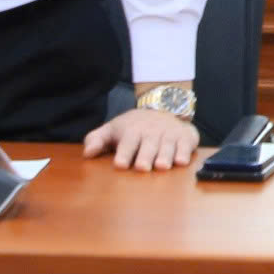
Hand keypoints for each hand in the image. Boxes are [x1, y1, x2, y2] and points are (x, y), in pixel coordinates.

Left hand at [82, 107, 198, 170]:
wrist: (163, 106)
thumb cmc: (132, 127)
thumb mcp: (112, 130)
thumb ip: (96, 140)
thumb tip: (87, 153)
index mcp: (132, 130)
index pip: (127, 141)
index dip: (124, 153)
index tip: (120, 164)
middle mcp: (151, 131)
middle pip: (148, 144)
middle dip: (145, 155)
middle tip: (142, 167)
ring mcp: (169, 133)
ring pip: (167, 145)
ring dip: (165, 155)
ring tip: (162, 166)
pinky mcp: (185, 136)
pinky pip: (186, 144)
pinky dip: (184, 152)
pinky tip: (181, 161)